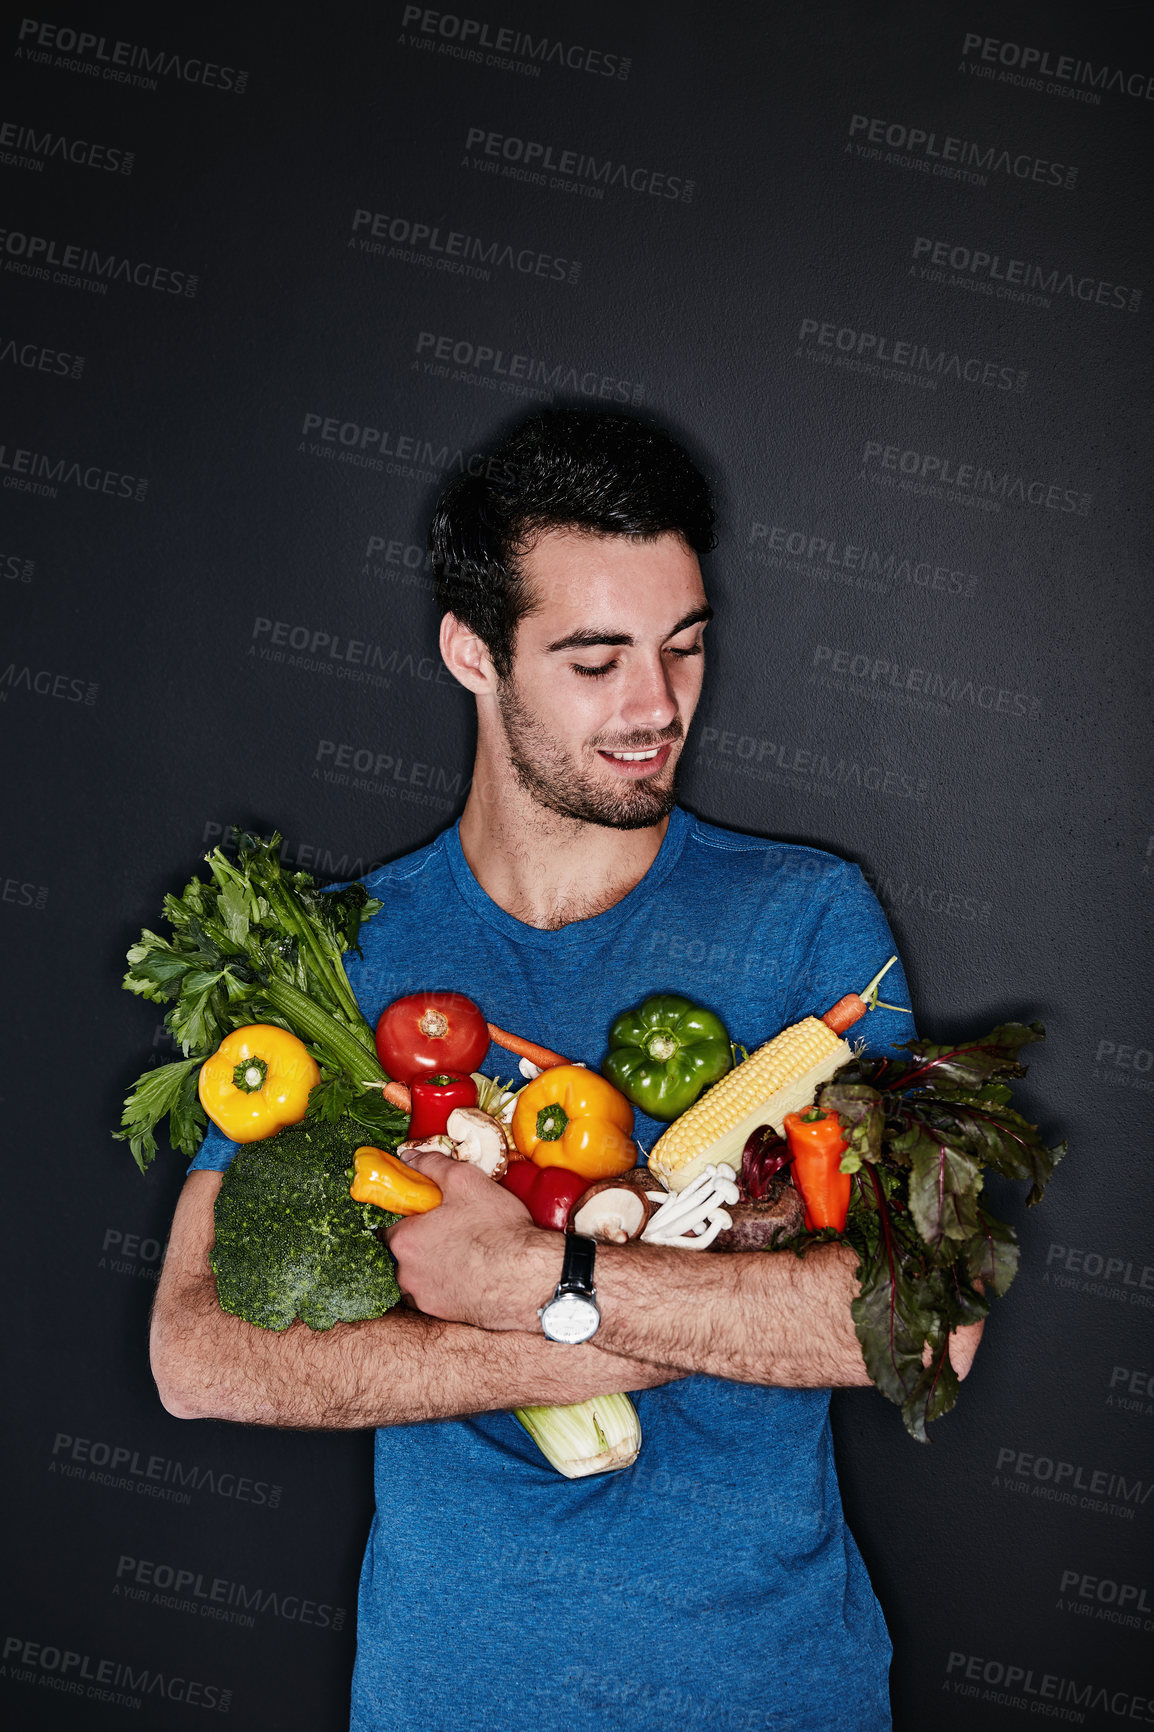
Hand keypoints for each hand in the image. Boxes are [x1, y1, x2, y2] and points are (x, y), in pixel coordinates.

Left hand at [384, 1153, 560, 1331]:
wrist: (528, 1279)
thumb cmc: (497, 1230)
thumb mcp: (466, 1182)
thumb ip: (431, 1166)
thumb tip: (407, 1157)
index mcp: (405, 1241)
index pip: (390, 1225)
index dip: (409, 1216)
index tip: (428, 1212)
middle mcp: (406, 1274)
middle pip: (403, 1252)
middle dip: (420, 1241)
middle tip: (450, 1229)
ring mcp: (423, 1298)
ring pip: (417, 1276)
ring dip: (431, 1265)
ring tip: (462, 1253)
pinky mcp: (442, 1315)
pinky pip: (435, 1294)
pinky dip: (446, 1285)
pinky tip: (469, 1273)